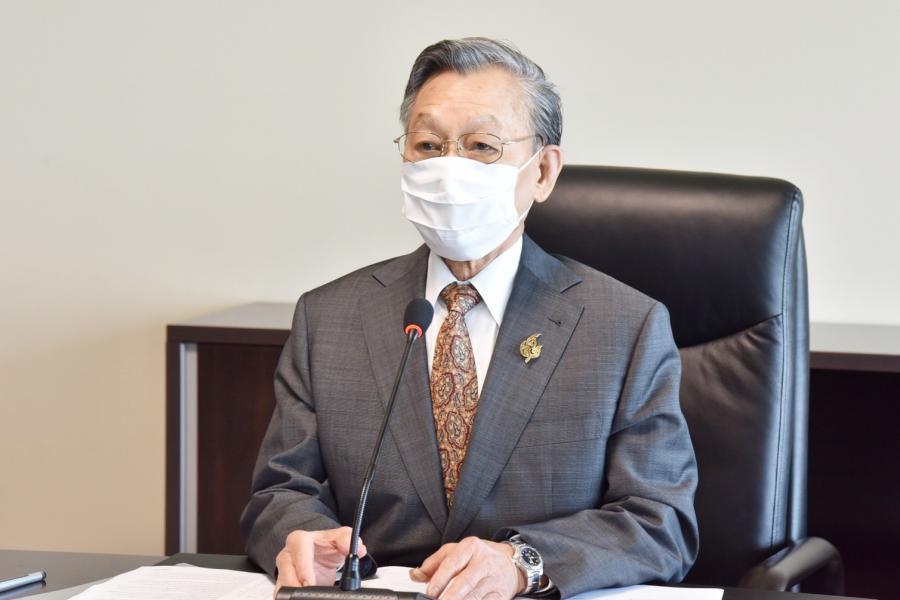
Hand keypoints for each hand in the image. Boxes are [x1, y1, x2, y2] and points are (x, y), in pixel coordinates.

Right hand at [274, 526, 365, 593]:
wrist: (320, 555)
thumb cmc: (327, 546)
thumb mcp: (340, 537)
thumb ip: (349, 540)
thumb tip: (358, 550)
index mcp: (299, 540)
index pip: (298, 551)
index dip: (303, 568)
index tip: (309, 582)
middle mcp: (287, 556)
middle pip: (285, 574)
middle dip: (296, 587)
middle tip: (309, 594)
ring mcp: (282, 572)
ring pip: (281, 588)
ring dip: (294, 595)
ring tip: (308, 597)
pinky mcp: (282, 586)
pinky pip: (283, 596)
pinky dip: (294, 598)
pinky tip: (304, 598)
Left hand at [410, 536, 524, 599]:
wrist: (512, 563)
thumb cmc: (481, 557)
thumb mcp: (457, 551)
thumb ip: (434, 563)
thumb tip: (415, 575)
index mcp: (471, 547)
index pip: (452, 563)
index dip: (439, 580)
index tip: (430, 592)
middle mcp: (484, 561)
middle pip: (464, 582)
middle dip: (449, 597)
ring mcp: (494, 579)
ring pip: (474, 596)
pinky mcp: (501, 595)